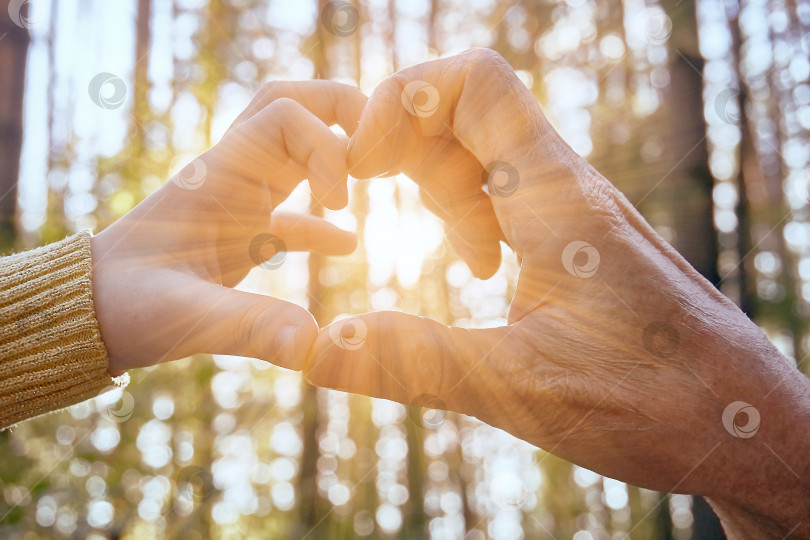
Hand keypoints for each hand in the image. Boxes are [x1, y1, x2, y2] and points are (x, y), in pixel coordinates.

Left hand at [92, 81, 366, 374]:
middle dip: (338, 109)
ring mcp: (238, 200)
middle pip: (291, 105)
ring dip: (334, 152)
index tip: (340, 204)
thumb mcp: (187, 318)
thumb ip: (249, 327)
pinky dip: (322, 220)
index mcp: (220, 177)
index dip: (327, 148)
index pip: (285, 116)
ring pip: (293, 147)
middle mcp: (232, 175)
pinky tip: (348, 244)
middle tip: (376, 144)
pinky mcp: (241, 230)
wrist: (93, 313)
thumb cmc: (128, 308)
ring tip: (372, 181)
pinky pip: (291, 209)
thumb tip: (312, 346)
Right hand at [305, 50, 809, 535]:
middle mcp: (569, 188)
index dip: (402, 100)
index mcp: (556, 201)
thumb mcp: (520, 389)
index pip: (474, 82)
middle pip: (469, 108)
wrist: (743, 424)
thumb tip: (316, 350)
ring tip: (449, 252)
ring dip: (442, 182)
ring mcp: (578, 210)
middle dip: (408, 142)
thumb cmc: (655, 405)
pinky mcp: (582, 239)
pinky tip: (479, 266)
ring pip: (490, 150)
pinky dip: (474, 211)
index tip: (362, 167)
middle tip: (373, 199)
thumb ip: (416, 362)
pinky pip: (513, 191)